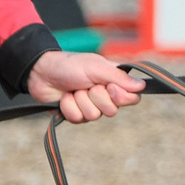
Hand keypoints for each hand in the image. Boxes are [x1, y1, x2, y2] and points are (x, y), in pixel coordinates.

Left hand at [27, 51, 143, 123]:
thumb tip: (142, 86)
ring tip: (73, 89)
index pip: (132, 98)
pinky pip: (78, 119)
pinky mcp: (76, 114)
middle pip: (112, 110)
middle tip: (86, 85)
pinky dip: (69, 107)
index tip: (110, 87)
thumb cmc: (70, 65)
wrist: (41, 72)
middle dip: (96, 98)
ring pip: (94, 116)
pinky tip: (65, 97)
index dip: (121, 97)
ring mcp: (90, 105)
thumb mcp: (96, 68)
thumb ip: (120, 78)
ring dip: (80, 101)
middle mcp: (104, 95)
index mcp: (114, 81)